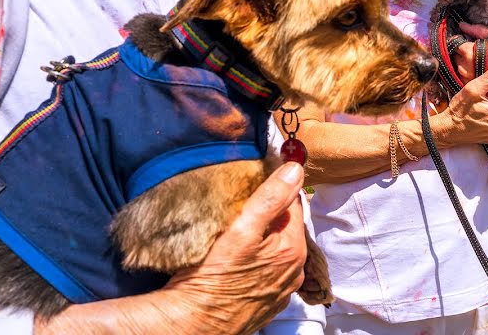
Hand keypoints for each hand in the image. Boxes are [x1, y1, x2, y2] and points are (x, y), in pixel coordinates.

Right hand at [165, 162, 307, 333]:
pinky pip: (269, 270)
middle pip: (287, 228)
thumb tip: (295, 168)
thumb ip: (271, 197)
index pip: (295, 205)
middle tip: (245, 207)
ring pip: (278, 249)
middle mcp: (294, 271)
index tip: (259, 182)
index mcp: (293, 249)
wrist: (191, 324)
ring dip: (266, 238)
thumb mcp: (242, 229)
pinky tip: (240, 259)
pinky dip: (259, 260)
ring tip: (241, 231)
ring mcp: (282, 290)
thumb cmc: (212, 278)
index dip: (278, 189)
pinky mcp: (267, 302)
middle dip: (272, 214)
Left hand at [453, 22, 487, 103]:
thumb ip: (481, 30)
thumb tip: (463, 25)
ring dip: (466, 62)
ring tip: (481, 61)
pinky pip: (463, 77)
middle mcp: (465, 68)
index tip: (471, 41)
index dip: (463, 40)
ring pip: (459, 66)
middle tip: (478, 51)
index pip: (456, 43)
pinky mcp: (471, 90)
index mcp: (471, 54)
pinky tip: (482, 71)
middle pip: (456, 55)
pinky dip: (469, 73)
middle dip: (464, 52)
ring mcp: (466, 80)